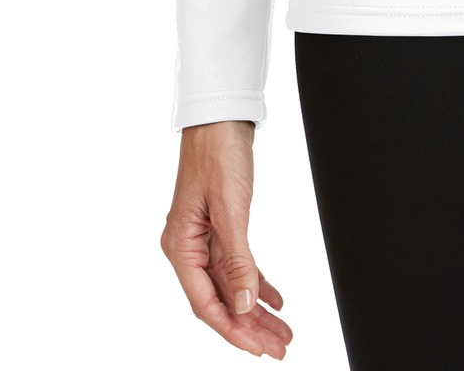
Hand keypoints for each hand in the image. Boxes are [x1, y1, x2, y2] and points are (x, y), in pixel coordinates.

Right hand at [161, 119, 292, 358]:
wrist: (221, 116)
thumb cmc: (217, 153)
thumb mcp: (231, 208)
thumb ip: (238, 259)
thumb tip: (244, 305)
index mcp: (180, 247)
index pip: (207, 304)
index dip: (234, 330)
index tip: (259, 349)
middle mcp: (188, 247)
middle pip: (221, 300)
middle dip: (250, 327)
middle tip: (280, 348)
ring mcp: (203, 238)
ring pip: (232, 285)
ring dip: (256, 309)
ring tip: (283, 331)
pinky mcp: (219, 226)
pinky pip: (238, 265)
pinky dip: (257, 283)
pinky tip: (275, 299)